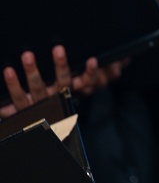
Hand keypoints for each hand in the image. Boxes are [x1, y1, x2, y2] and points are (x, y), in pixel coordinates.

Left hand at [1, 46, 122, 116]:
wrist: (46, 132)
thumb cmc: (63, 105)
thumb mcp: (83, 87)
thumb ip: (98, 72)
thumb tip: (123, 57)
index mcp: (75, 92)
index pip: (88, 82)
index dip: (91, 72)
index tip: (93, 60)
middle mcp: (59, 98)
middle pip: (63, 83)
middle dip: (60, 65)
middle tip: (58, 49)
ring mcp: (40, 105)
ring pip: (38, 89)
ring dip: (32, 72)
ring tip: (28, 55)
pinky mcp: (24, 110)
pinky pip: (17, 100)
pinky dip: (12, 86)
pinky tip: (8, 71)